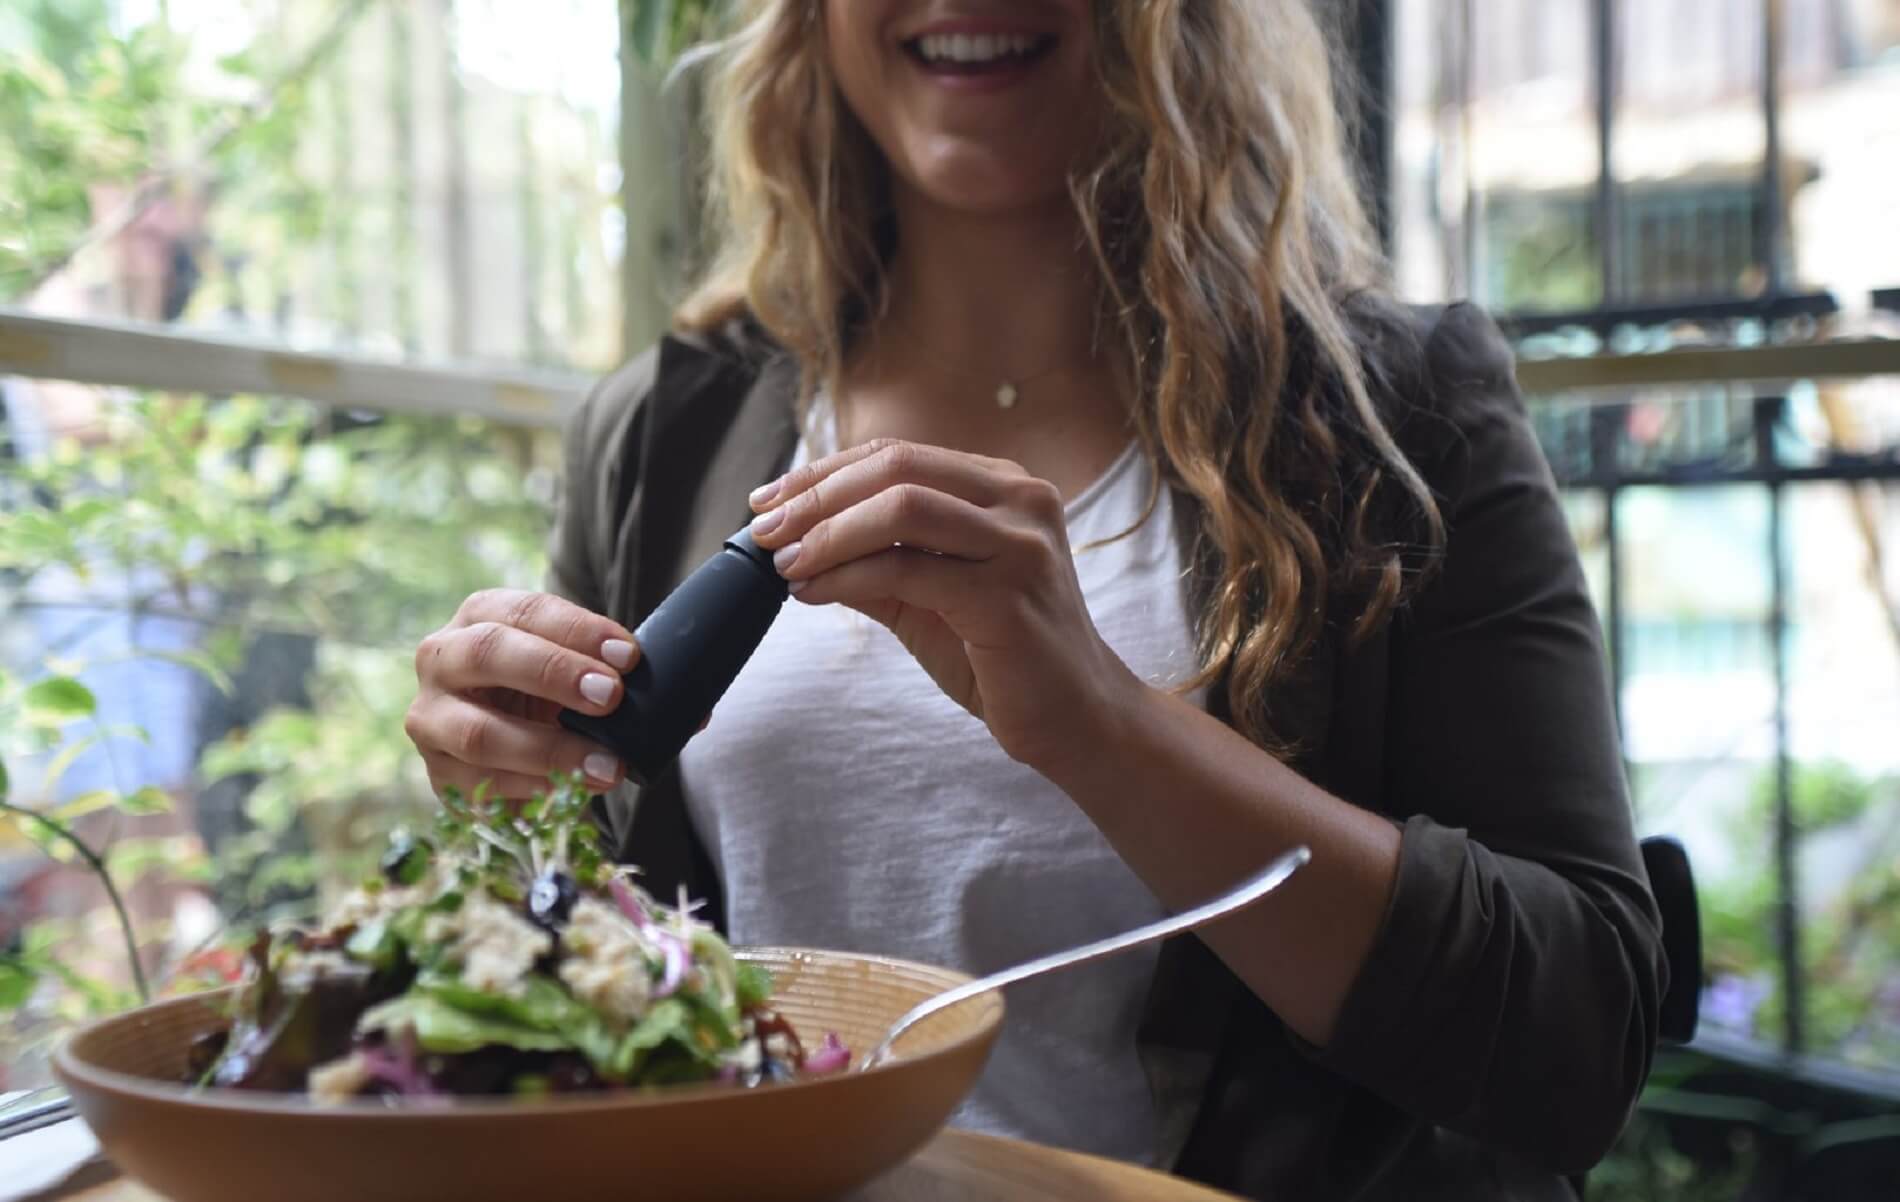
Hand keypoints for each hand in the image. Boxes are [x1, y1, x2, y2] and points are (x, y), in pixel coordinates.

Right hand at [406, 589, 636, 798]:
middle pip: (488, 653)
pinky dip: (532, 790)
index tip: (628, 656)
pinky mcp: (438, 773)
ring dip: (549, 750)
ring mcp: (430, 718)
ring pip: (479, 732)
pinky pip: (481, 785)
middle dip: (554, 673)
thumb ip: (595, 666)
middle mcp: (442, 659)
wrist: (513, 749)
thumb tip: (639, 678)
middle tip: (610, 696)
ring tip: (606, 764)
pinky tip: (571, 790)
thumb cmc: (548, 693)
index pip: (526, 611)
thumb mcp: (566, 667)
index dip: (578, 630)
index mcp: (480, 616)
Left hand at [746, 439, 1141, 773]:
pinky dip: (849, 575)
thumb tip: (793, 546)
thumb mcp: (929, 597)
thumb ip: (876, 562)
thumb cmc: (1004, 657)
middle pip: (895, 468)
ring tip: (783, 562)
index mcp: (1003, 487)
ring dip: (828, 532)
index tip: (769, 499)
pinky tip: (812, 592)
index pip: (898, 455)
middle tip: (763, 530)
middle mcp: (1020, 500)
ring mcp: (1020, 544)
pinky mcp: (1009, 595)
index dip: (824, 471)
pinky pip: (909, 569)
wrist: (1078, 719)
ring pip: (901, 508)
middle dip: (816, 496)